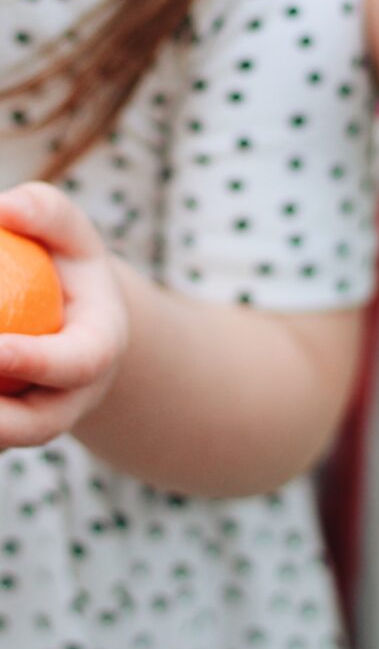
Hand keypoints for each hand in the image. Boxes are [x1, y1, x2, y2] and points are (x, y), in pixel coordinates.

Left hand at [0, 182, 127, 447]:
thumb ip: (47, 214)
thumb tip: (6, 208)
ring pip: (1, 440)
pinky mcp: (2, 434)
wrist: (68, 325)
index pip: (74, 364)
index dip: (35, 361)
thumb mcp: (70, 234)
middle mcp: (68, 402)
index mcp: (97, 354)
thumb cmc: (66, 267)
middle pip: (33, 425)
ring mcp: (30, 426)